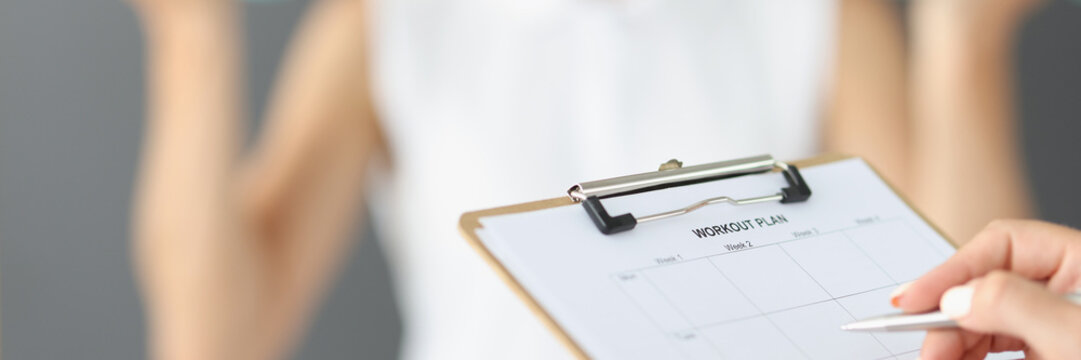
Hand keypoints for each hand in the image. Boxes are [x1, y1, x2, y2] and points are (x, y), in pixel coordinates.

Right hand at [891, 220, 1080, 358]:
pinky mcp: (1047, 350)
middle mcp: (1062, 286)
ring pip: (984, 318)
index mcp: (1077, 260)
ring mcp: (1053, 320)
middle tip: (928, 349)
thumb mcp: (1072, 333)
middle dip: (948, 317)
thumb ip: (1015, 305)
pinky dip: (968, 354)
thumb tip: (956, 297)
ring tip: (935, 359)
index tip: (913, 300)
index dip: (951, 270)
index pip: (1001, 244)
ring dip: (952, 340)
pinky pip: (995, 344)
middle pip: (985, 285)